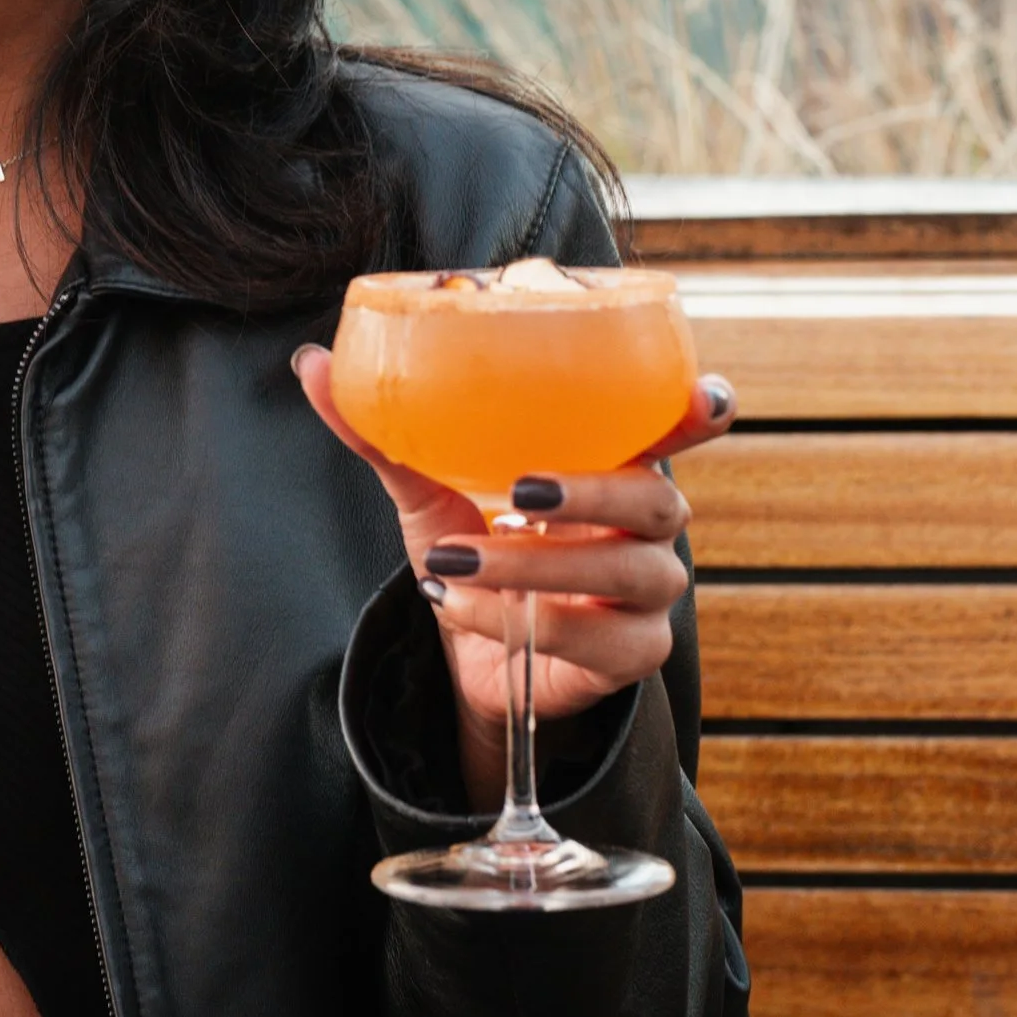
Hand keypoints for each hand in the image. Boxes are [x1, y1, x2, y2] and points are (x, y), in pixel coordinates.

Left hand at [291, 343, 735, 798]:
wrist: (463, 646)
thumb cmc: (469, 540)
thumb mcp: (423, 484)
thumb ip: (381, 429)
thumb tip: (310, 364)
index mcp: (611, 460)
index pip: (676, 427)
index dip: (701, 410)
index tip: (706, 396)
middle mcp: (643, 523)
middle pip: (659, 500)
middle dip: (598, 490)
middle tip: (524, 488)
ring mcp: (646, 592)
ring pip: (631, 571)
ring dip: (540, 565)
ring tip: (460, 558)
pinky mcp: (630, 652)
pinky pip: (598, 640)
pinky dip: (523, 622)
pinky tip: (461, 605)